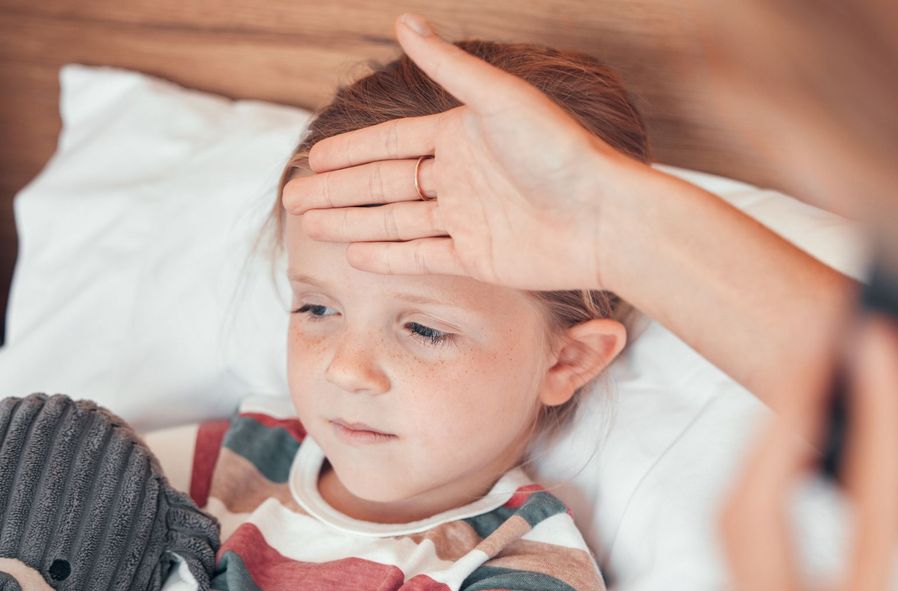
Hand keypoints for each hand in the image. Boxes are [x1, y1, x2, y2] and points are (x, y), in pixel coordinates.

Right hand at [282, 13, 641, 291]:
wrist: (604, 215)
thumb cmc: (560, 150)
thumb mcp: (500, 100)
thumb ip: (449, 68)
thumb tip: (402, 19)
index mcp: (462, 137)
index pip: (392, 144)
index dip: (352, 151)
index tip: (312, 157)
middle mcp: (460, 177)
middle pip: (385, 184)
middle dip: (338, 190)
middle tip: (293, 196)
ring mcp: (467, 220)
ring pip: (395, 220)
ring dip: (352, 221)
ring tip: (309, 224)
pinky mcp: (478, 258)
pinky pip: (422, 255)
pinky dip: (389, 255)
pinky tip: (354, 255)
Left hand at [720, 318, 897, 590]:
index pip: (875, 512)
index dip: (884, 417)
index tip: (885, 341)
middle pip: (754, 505)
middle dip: (784, 413)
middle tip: (824, 343)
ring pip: (728, 523)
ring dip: (763, 443)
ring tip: (811, 380)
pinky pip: (735, 545)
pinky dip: (758, 481)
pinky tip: (795, 448)